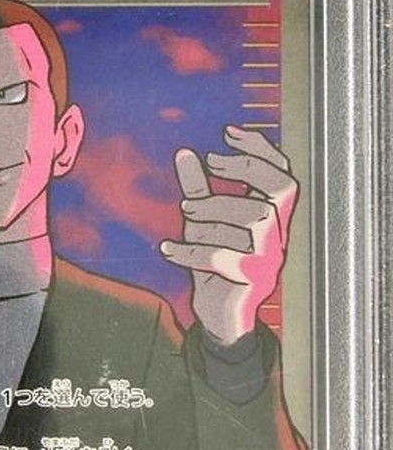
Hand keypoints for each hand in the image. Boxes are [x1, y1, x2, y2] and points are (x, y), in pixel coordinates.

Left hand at [159, 125, 297, 345]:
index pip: (282, 175)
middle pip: (278, 192)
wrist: (221, 316)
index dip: (262, 151)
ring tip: (185, 212)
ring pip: (249, 223)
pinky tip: (167, 249)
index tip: (228, 133)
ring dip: (211, 212)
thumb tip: (184, 153)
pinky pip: (222, 258)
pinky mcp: (250, 281)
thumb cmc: (215, 265)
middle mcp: (277, 235)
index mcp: (270, 217)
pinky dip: (190, 251)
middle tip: (209, 164)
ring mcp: (268, 259)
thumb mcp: (203, 222)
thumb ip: (198, 189)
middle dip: (243, 171)